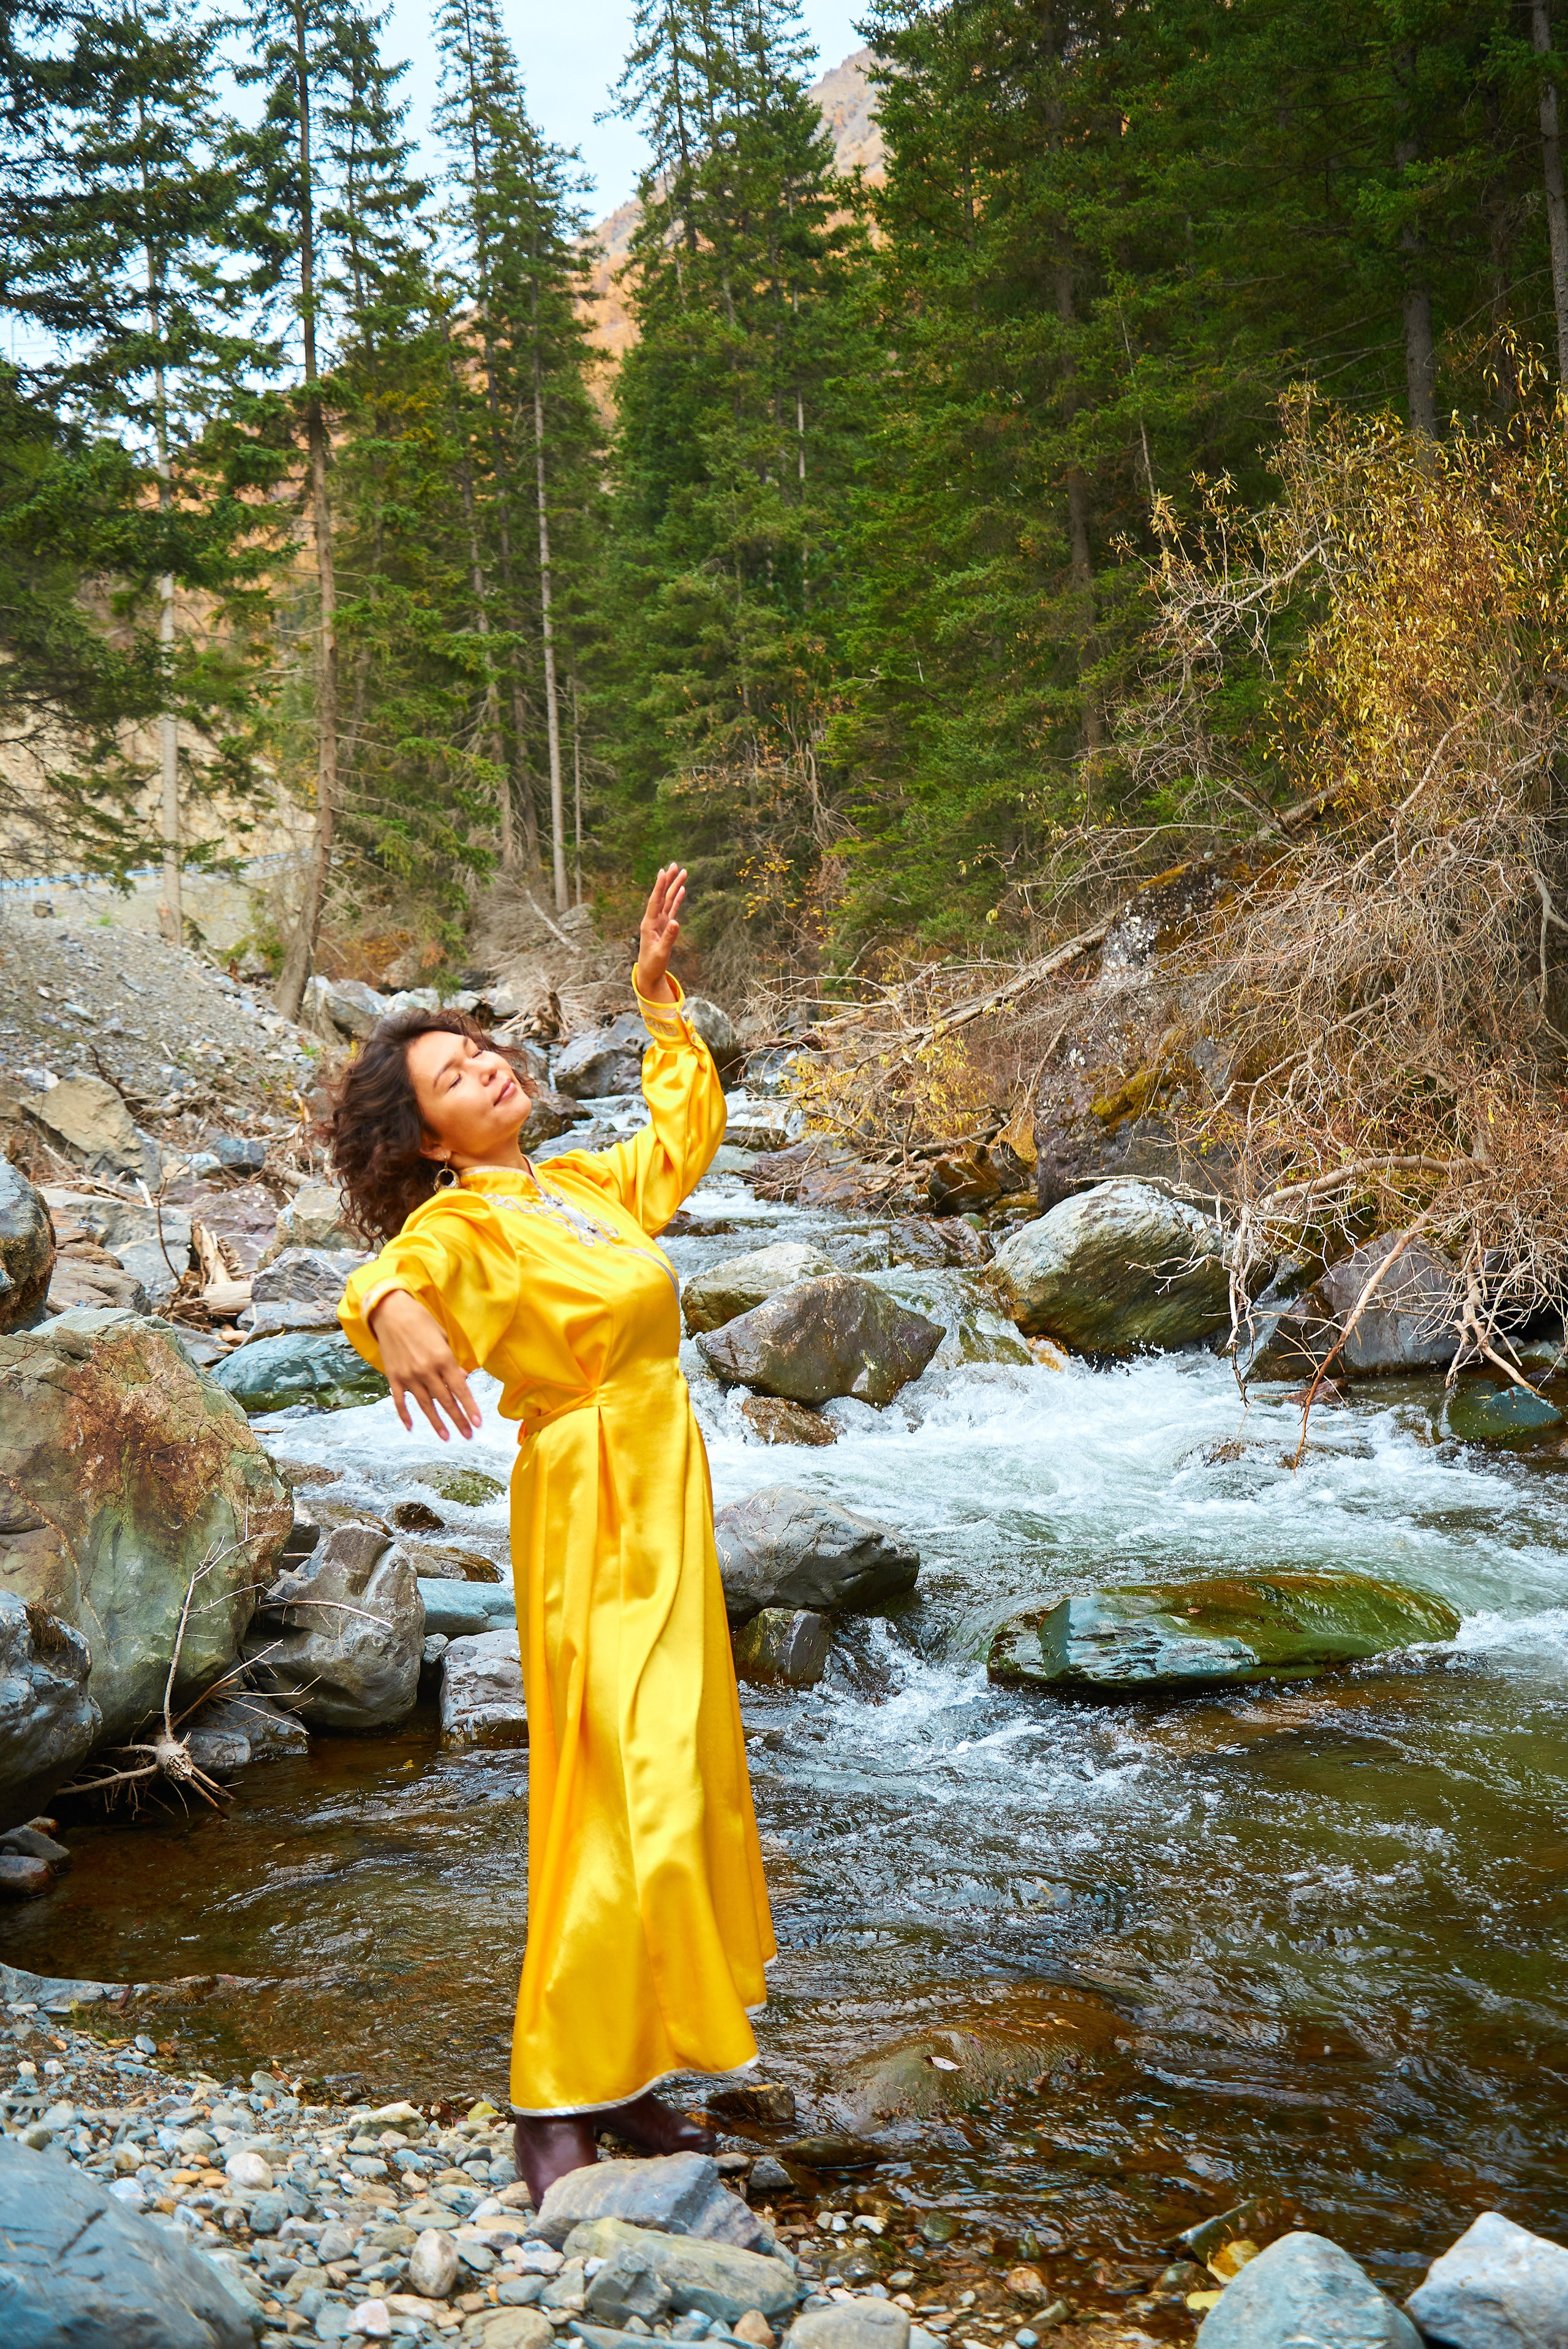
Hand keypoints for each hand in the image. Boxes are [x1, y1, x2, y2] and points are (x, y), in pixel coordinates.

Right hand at [368, 1289, 479, 1440]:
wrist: (390, 1313)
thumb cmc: (421, 1321)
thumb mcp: (443, 1337)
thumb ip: (453, 1360)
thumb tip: (463, 1378)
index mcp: (443, 1359)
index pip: (460, 1389)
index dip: (470, 1408)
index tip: (478, 1423)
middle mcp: (427, 1371)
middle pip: (446, 1401)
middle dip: (458, 1420)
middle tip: (468, 1436)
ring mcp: (409, 1376)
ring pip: (425, 1405)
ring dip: (437, 1423)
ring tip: (446, 1437)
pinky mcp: (393, 1377)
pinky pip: (400, 1401)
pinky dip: (405, 1415)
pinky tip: (411, 1427)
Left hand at [635, 864, 685, 1003]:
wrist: (649, 972)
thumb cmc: (653, 964)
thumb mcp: (661, 952)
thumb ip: (669, 937)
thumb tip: (677, 922)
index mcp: (649, 924)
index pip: (655, 901)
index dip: (659, 886)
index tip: (663, 872)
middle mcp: (653, 919)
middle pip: (662, 896)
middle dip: (668, 880)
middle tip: (674, 865)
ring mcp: (659, 922)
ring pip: (668, 900)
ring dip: (674, 886)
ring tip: (682, 872)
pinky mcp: (665, 926)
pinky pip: (672, 909)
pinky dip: (677, 899)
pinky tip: (681, 889)